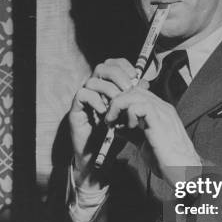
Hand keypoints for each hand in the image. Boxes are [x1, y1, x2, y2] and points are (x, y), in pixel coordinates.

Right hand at [69, 58, 139, 186]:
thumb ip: (136, 98)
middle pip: (102, 67)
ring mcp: (84, 98)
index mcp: (107, 86)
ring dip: (108, 90)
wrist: (98, 156)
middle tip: (128, 88)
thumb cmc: (114, 135)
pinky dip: (96, 100)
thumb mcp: (130, 114)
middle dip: (117, 74)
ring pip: (92, 80)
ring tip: (118, 102)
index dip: (124, 66)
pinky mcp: (75, 109)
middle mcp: (94, 89)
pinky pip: (83, 94)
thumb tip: (145, 83)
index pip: (113, 64)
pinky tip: (105, 111)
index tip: (135, 77)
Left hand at [105, 86, 201, 189]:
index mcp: (160, 112)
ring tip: (113, 122)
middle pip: (134, 90)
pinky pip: (140, 106)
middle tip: (109, 118)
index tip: (112, 117)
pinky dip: (128, 114)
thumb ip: (132, 133)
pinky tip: (128, 127)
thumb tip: (118, 127)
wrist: (185, 172)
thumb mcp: (145, 144)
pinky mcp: (160, 121)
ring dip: (119, 106)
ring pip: (135, 94)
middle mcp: (162, 108)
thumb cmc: (169, 161)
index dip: (121, 102)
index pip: (137, 93)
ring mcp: (163, 113)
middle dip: (117, 101)